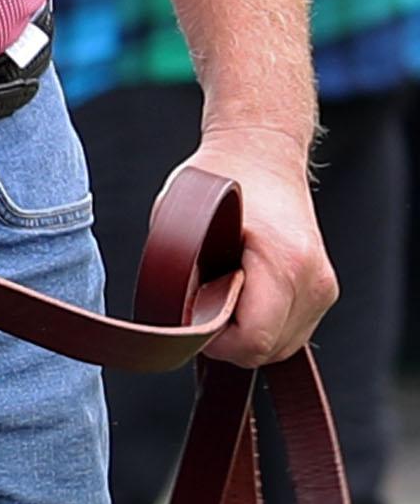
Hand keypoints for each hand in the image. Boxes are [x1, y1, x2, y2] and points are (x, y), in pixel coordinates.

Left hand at [180, 122, 336, 367]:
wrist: (262, 152)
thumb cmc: (217, 181)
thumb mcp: (179, 222)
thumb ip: (181, 275)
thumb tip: (180, 321)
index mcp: (283, 263)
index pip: (253, 341)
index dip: (215, 343)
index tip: (192, 318)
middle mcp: (313, 280)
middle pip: (269, 351)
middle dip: (229, 340)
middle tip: (202, 302)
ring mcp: (324, 288)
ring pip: (282, 347)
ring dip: (247, 335)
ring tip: (224, 293)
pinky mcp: (325, 291)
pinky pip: (291, 332)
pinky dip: (264, 326)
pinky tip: (242, 297)